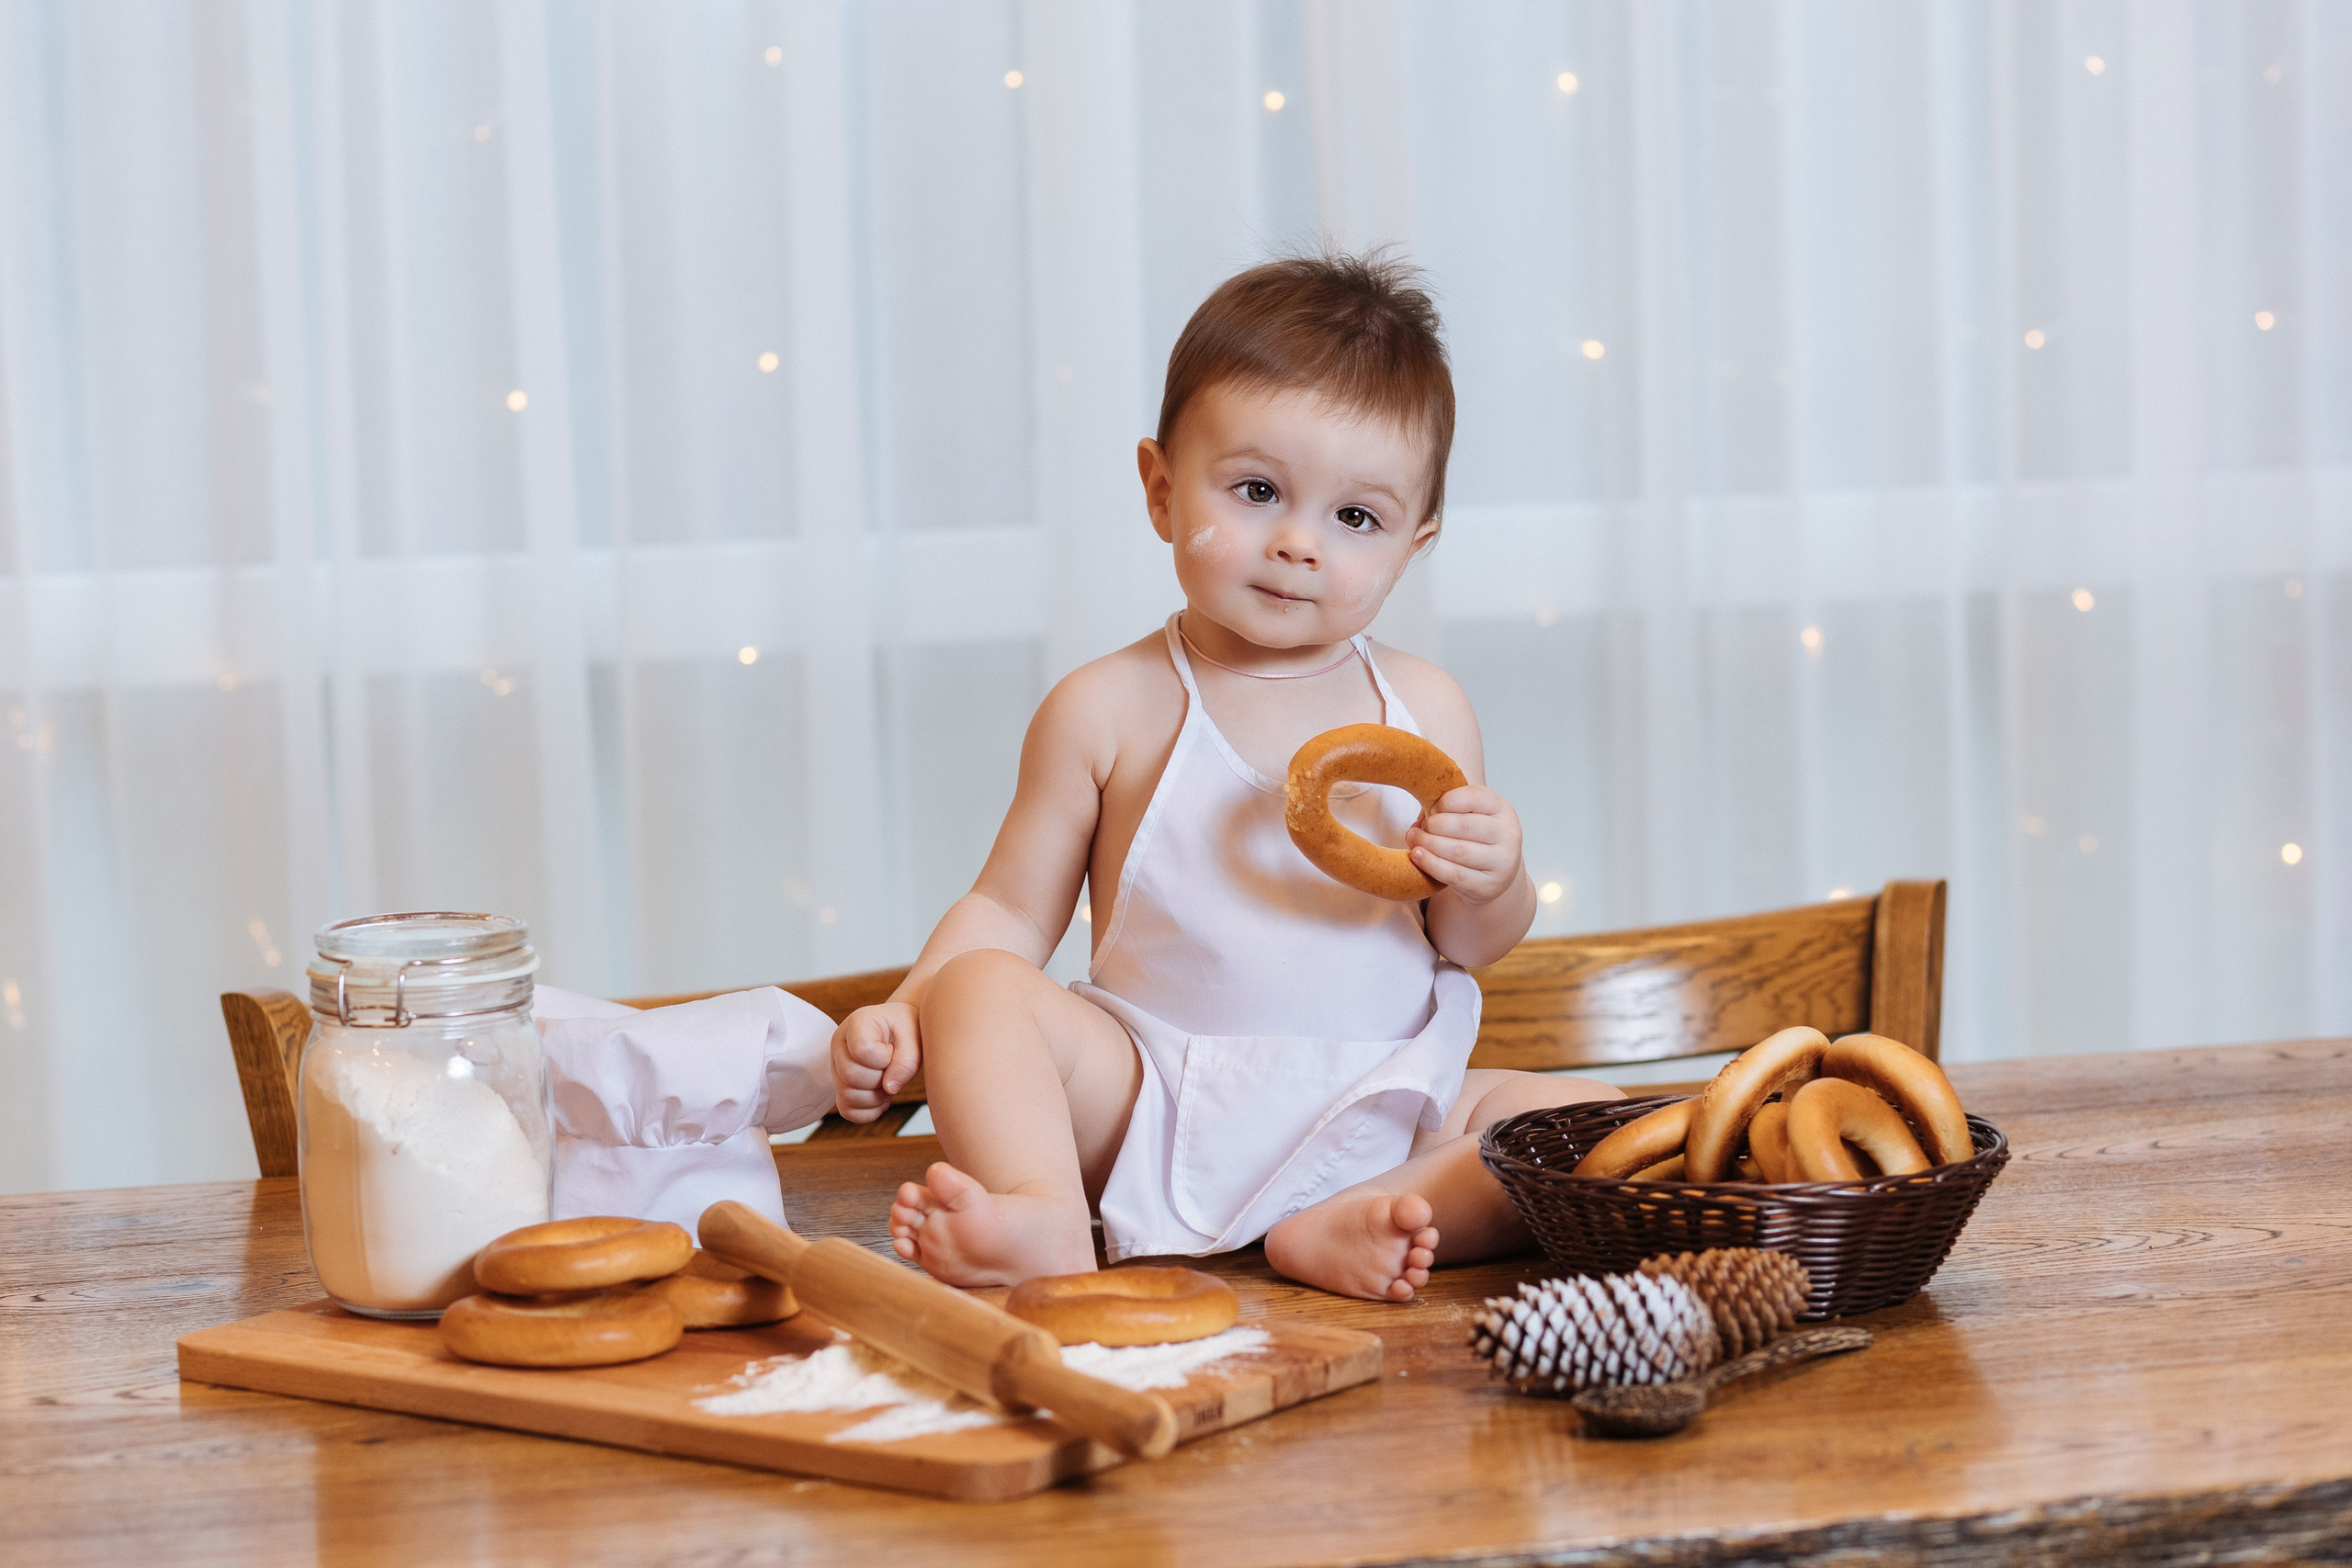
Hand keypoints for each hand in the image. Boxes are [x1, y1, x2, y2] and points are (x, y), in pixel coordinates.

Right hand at [831, 1002, 920, 1122]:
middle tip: (893, 1068)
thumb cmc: (907, 1027)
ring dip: (876, 1097)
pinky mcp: (841, 1088)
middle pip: (851, 1076)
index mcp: (856, 1024)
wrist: (902, 1030)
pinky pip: (848, 1112)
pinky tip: (883, 1096)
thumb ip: (907, 1060)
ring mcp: (837, 1068)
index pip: (862, 1051)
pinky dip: (870, 1111)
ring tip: (888, 1080)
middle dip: (880, 1079)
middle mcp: (840, 1045)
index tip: (893, 1049)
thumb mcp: (914, 1034)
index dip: (884, 1058)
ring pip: (848, 1097)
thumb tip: (890, 1088)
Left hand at [1407, 785, 1525, 905]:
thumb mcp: (1470, 817)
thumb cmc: (1476, 839)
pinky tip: (1418, 856)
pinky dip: (1432, 864)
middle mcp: (1508, 834)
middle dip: (1434, 825)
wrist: (1495, 875)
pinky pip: (1454, 874)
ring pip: (1458, 851)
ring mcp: (1501, 862)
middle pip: (1464, 826)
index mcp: (1502, 809)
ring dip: (1428, 844)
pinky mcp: (1488, 885)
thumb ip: (1447, 811)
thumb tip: (1419, 823)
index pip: (1474, 797)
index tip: (1433, 808)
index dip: (1447, 801)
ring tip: (1413, 839)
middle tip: (1419, 828)